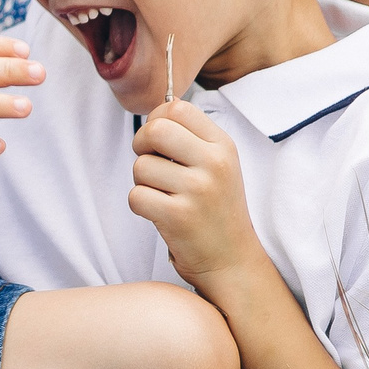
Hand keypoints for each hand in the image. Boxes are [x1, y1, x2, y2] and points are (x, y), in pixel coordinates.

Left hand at [128, 101, 268, 293]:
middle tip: (151, 163)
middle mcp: (214, 164)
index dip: (157, 119)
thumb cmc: (216, 209)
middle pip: (155, 130)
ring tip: (163, 195)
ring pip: (140, 166)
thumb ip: (192, 137)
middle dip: (141, 144)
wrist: (233, 260)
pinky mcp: (179, 216)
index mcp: (223, 146)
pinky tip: (160, 213)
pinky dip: (140, 205)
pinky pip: (136, 196)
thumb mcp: (218, 165)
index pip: (178, 108)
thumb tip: (160, 109)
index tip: (158, 140)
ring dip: (142, 181)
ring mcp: (197, 190)